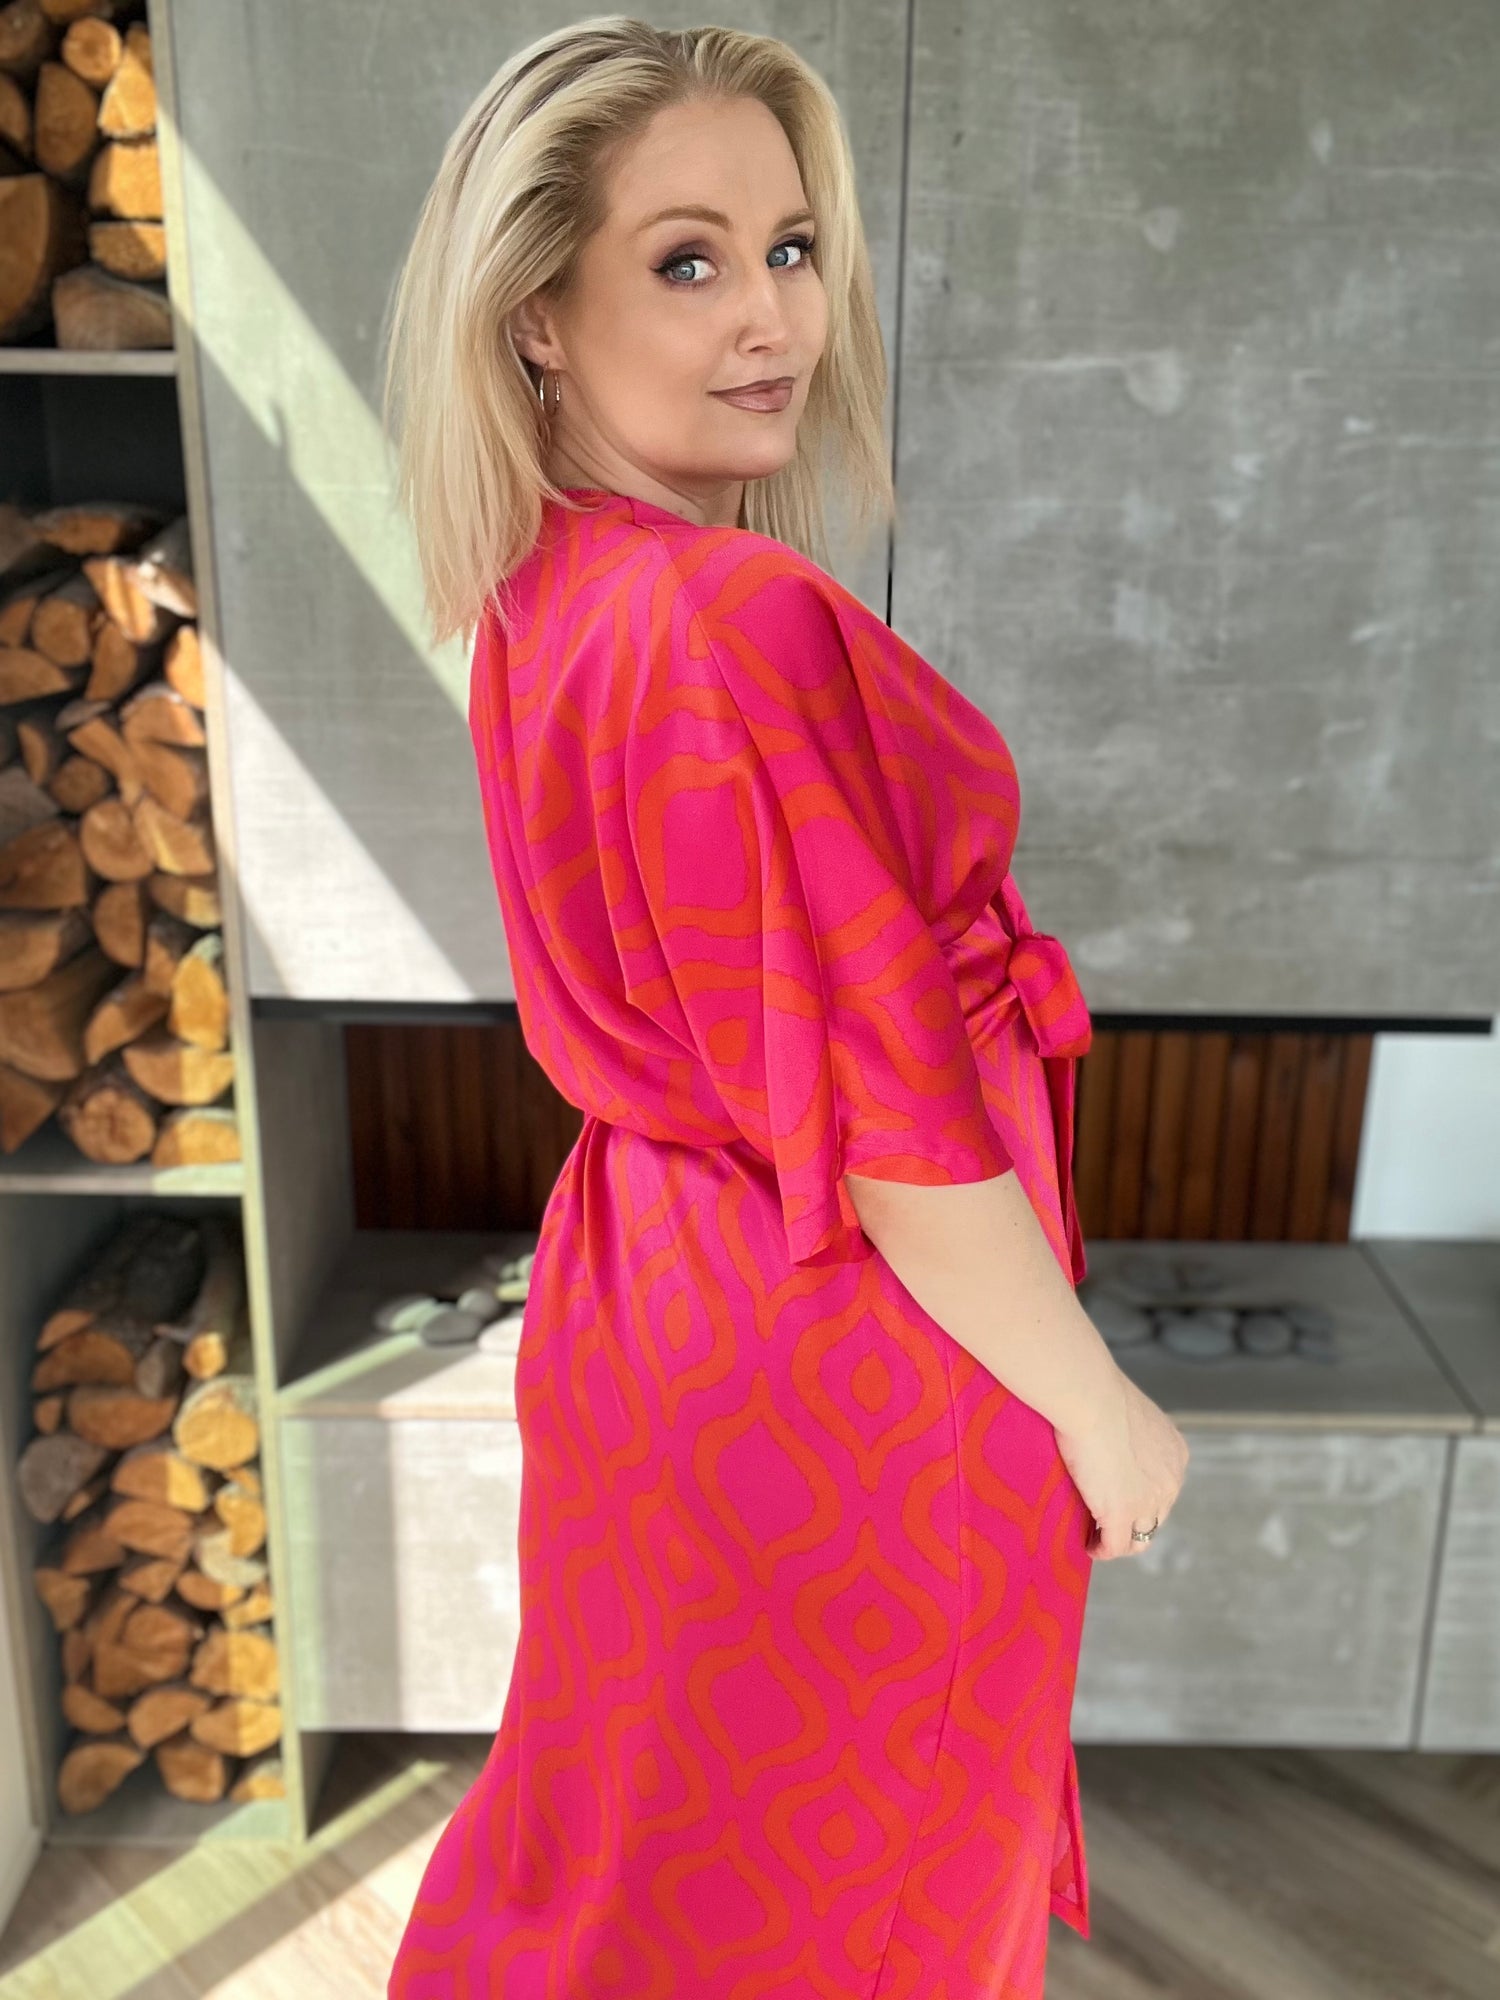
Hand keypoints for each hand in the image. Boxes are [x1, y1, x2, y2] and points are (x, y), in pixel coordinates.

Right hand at [1054, 1364, 1189, 1560]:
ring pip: (1140, 1538)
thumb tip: (1105, 1433)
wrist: (1091, 1398)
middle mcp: (1170, 1482)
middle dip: (1133, 1521)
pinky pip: (1115, 1546)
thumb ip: (1129, 1432)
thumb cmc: (1099, 1393)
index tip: (1117, 1495)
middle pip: (1155, 1516)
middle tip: (1104, 1520)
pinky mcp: (1122, 1515)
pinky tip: (1089, 1546)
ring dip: (1119, 1541)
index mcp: (1175, 1454)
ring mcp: (1148, 1502)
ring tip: (1097, 1538)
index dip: (1141, 1497)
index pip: (1163, 1489)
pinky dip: (1102, 1550)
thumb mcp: (1129, 1414)